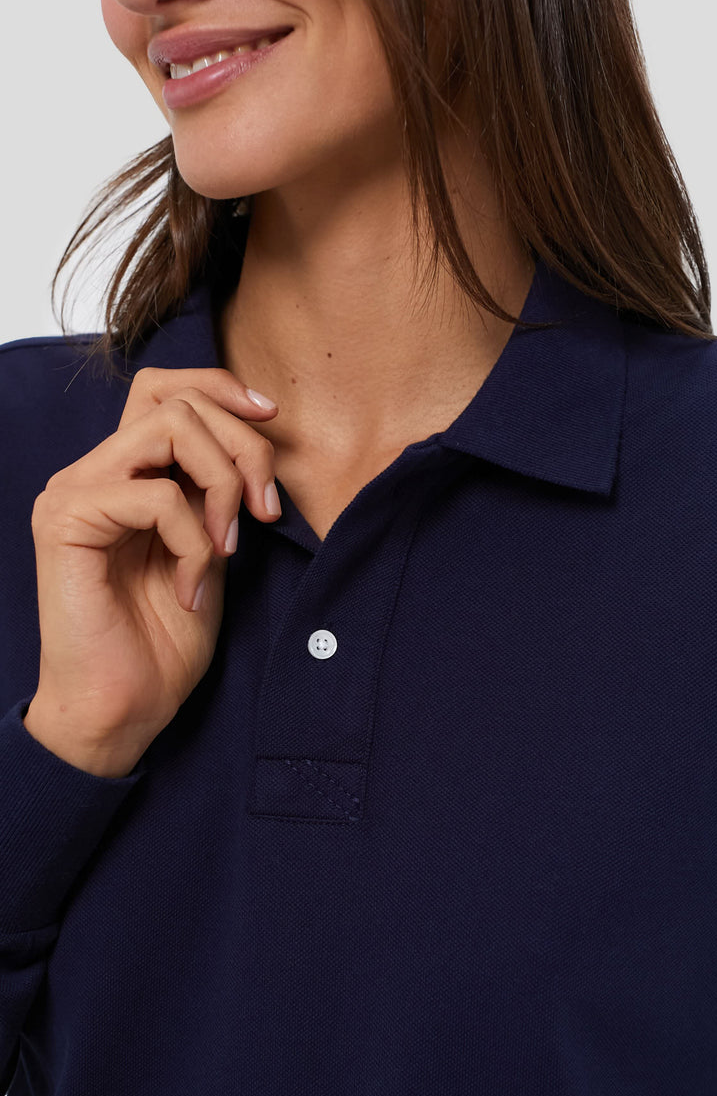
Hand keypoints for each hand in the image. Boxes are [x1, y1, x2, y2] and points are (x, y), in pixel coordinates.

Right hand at [23, 367, 280, 776]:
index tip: (273, 420)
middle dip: (243, 448)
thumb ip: (217, 491)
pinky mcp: (65, 520)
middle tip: (266, 511)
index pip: (165, 388)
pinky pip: (155, 496)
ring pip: (168, 428)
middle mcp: (93, 472)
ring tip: (228, 548)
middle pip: (178, 401)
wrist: (125, 708)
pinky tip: (192, 586)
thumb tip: (258, 438)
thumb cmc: (164, 640)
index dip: (222, 388)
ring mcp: (74, 491)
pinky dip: (193, 541)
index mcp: (124, 474)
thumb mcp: (211, 548)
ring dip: (221, 485)